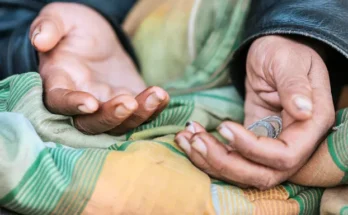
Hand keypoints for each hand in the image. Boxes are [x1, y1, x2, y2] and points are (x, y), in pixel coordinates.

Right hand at [30, 3, 168, 134]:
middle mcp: (82, 100)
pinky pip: (141, 114)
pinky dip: (153, 109)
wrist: (98, 37)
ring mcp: (107, 105)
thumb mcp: (61, 18)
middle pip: (92, 123)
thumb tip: (40, 40)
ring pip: (119, 124)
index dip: (73, 105)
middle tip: (128, 102)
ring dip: (138, 115)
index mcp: (59, 82)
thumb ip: (50, 26)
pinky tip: (162, 96)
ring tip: (155, 95)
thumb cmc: (75, 28)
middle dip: (111, 117)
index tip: (90, 104)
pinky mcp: (129, 102)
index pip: (60, 101)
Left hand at [175, 35, 334, 188]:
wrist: (273, 49)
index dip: (253, 149)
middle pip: (262, 174)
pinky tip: (188, 139)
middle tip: (197, 141)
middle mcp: (295, 141)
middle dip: (226, 163)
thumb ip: (295, 86)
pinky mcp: (252, 139)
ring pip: (243, 171)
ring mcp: (272, 143)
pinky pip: (233, 156)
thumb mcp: (288, 61)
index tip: (224, 127)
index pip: (285, 155)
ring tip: (186, 139)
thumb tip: (304, 111)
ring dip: (211, 161)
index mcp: (311, 124)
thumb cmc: (285, 50)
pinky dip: (209, 153)